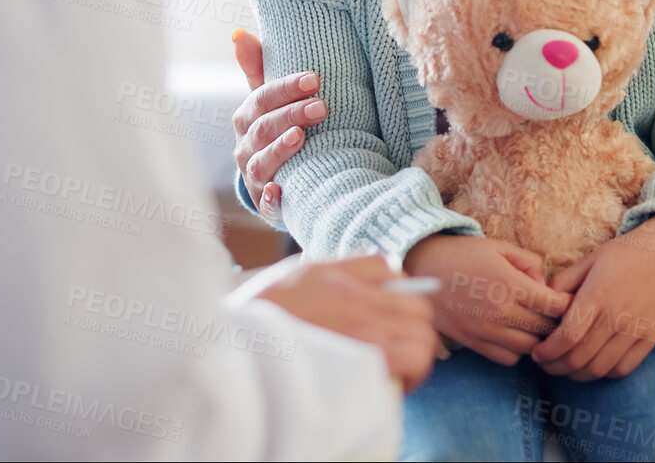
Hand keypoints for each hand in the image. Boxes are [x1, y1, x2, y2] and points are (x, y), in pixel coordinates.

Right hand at [229, 29, 321, 218]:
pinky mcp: (265, 202)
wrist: (278, 178)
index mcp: (246, 119)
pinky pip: (265, 202)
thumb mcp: (266, 101)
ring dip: (278, 150)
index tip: (314, 79)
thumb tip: (238, 33)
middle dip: (290, 115)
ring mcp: (254, 176)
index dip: (285, 88)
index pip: (261, 99)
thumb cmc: (275, 130)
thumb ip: (256, 68)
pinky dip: (270, 197)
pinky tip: (280, 190)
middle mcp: (245, 147)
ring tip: (300, 137)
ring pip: (260, 163)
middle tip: (321, 106)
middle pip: (263, 128)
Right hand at [255, 254, 441, 390]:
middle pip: (417, 307)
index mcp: (332, 275)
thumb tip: (373, 277)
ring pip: (423, 337)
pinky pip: (415, 361)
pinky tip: (392, 382)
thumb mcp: (288, 279)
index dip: (396, 296)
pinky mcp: (368, 360)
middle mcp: (353, 297)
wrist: (232, 349)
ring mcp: (362, 328)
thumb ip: (325, 275)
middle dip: (411, 327)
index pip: (392, 272)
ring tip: (395, 370)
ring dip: (415, 353)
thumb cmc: (254, 320)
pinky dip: (411, 373)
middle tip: (396, 348)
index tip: (387, 316)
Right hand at [404, 235, 569, 365]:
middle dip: (555, 322)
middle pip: (546, 329)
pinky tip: (512, 335)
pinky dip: (516, 351)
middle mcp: (501, 311)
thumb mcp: (498, 247)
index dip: (567, 305)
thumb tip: (545, 285)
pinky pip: (508, 358)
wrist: (423, 268)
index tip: (565, 301)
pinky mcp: (473, 342)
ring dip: (536, 338)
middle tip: (553, 315)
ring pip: (530, 348)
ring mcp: (486, 330)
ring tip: (533, 325)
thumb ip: (529, 262)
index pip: (555, 306)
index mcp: (510, 284)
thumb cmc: (463, 254)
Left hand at [531, 215, 654, 379]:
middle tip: (544, 364)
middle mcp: (616, 317)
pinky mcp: (650, 339)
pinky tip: (592, 366)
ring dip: (577, 374)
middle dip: (556, 367)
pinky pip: (623, 368)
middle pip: (579, 358)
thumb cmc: (625, 254)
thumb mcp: (589, 260)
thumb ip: (563, 283)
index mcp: (597, 296)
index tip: (536, 353)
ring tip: (565, 367)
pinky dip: (604, 374)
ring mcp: (636, 330)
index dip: (548, 351)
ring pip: (599, 368)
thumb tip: (541, 305)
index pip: (567, 337)